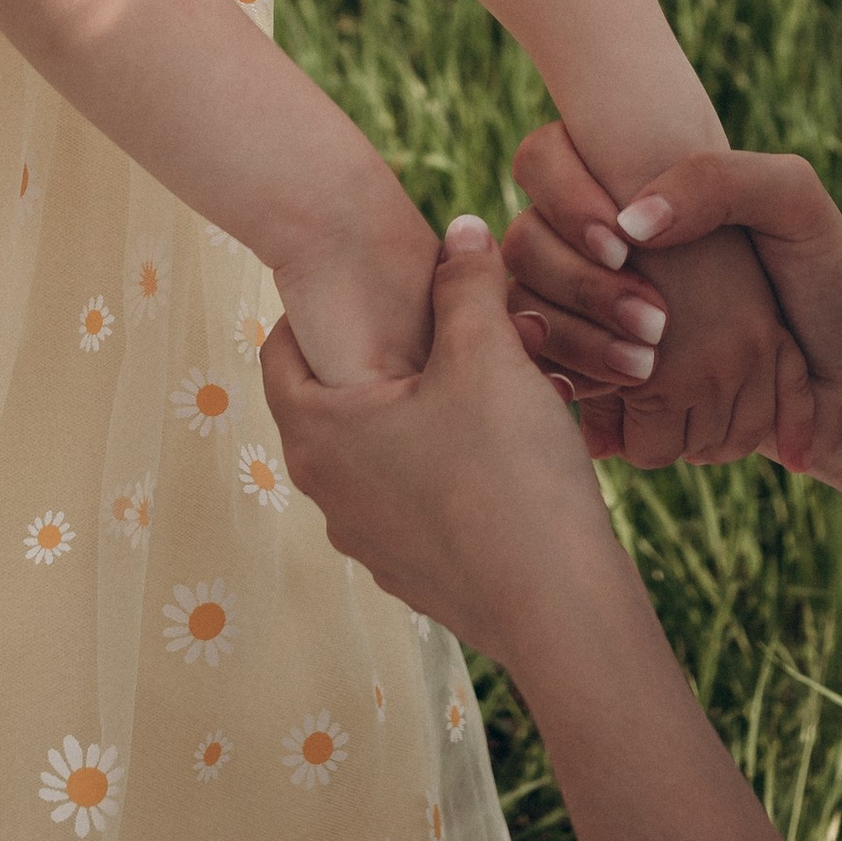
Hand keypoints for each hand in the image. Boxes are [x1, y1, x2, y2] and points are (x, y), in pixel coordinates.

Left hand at [264, 216, 635, 671]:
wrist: (561, 611)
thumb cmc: (509, 474)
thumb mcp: (486, 354)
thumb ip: (466, 282)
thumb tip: (461, 229)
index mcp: (320, 435)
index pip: (280, 351)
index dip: (314, 305)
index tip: (361, 281)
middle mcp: (328, 495)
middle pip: (336, 401)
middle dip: (385, 354)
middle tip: (437, 322)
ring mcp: (371, 543)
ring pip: (382, 452)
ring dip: (421, 411)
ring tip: (483, 380)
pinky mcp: (417, 576)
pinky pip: (417, 499)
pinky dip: (446, 464)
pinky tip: (506, 447)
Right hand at [501, 126, 841, 586]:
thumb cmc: (827, 280)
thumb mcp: (793, 202)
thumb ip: (716, 179)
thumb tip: (631, 221)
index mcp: (632, 186)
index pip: (544, 161)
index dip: (562, 197)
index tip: (624, 244)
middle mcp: (599, 247)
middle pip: (524, 242)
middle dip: (576, 283)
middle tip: (656, 323)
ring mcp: (592, 315)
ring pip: (523, 310)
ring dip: (574, 340)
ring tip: (646, 373)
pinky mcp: (599, 381)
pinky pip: (546, 377)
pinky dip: (570, 388)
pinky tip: (613, 407)